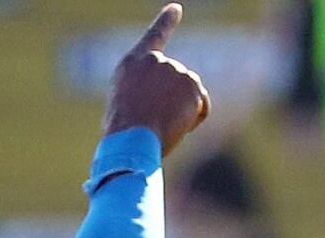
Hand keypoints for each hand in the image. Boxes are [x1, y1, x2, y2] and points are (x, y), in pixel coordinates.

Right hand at [104, 5, 208, 154]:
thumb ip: (143, 93)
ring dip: (182, 112)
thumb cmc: (123, 134)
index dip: (166, 21)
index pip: (154, 36)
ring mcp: (175, 70)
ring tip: (162, 125)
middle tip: (155, 121)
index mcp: (133, 63)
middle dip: (172, 102)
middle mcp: (156, 61)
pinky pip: (201, 106)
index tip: (176, 9)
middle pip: (176, 81)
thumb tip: (159, 107)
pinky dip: (195, 119)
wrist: (133, 138)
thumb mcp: (124, 106)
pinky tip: (179, 127)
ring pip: (189, 95)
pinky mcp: (191, 84)